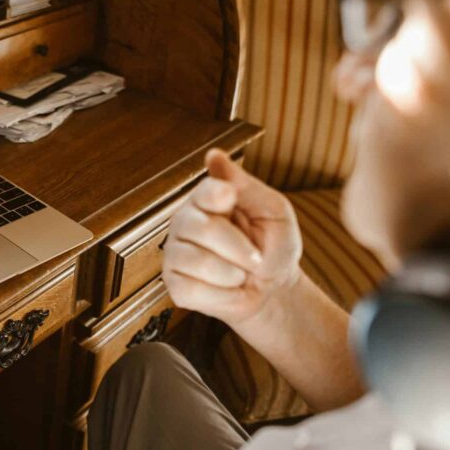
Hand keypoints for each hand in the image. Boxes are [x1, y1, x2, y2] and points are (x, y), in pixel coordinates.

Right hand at [162, 149, 301, 325]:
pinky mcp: (174, 284)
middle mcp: (185, 222)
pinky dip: (220, 294)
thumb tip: (213, 155)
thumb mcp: (273, 212)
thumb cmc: (274, 248)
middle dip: (239, 248)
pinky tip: (225, 288)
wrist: (273, 291)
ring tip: (239, 273)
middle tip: (256, 257)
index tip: (232, 202)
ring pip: (198, 262)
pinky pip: (193, 289)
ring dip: (232, 274)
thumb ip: (246, 185)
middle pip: (203, 229)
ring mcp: (175, 254)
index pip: (204, 191)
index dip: (220, 197)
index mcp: (207, 200)